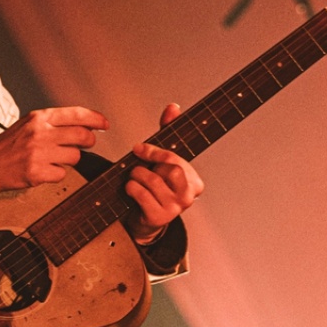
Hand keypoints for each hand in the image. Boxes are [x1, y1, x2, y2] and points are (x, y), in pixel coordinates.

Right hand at [0, 107, 107, 201]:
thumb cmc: (9, 146)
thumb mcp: (29, 125)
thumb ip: (54, 123)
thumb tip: (85, 125)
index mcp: (39, 118)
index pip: (76, 114)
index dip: (95, 119)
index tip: (104, 124)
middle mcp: (40, 133)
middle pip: (82, 136)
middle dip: (88, 142)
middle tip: (83, 145)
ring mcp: (39, 153)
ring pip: (75, 157)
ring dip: (68, 160)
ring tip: (51, 159)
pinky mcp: (37, 172)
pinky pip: (62, 174)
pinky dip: (55, 174)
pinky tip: (42, 170)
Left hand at [126, 104, 203, 243]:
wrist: (144, 218)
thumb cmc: (155, 186)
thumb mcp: (163, 160)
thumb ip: (168, 132)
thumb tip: (173, 107)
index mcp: (195, 182)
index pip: (177, 160)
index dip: (156, 152)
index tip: (139, 148)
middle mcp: (189, 196)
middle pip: (169, 169)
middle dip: (148, 164)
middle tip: (137, 166)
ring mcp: (175, 209)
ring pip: (152, 181)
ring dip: (136, 177)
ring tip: (134, 179)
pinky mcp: (159, 217)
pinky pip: (141, 194)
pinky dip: (131, 188)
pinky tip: (131, 190)